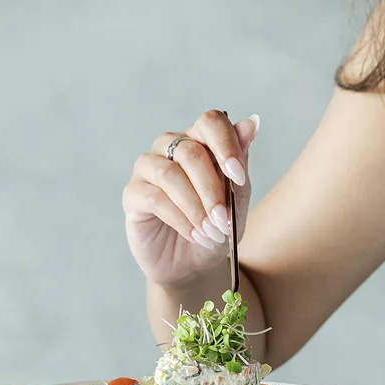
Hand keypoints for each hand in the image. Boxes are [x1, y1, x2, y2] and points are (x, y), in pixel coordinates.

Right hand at [123, 110, 258, 287]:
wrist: (195, 262)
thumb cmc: (216, 224)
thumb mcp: (237, 196)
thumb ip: (240, 159)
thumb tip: (252, 121)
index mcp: (199, 138)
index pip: (210, 121)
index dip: (226, 145)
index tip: (239, 177)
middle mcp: (171, 145)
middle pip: (191, 152)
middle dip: (212, 190)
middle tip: (223, 220)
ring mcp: (148, 167)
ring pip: (170, 174)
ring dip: (195, 206)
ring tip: (210, 231)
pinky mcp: (133, 193)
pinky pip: (154, 197)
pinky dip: (179, 218)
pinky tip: (193, 233)